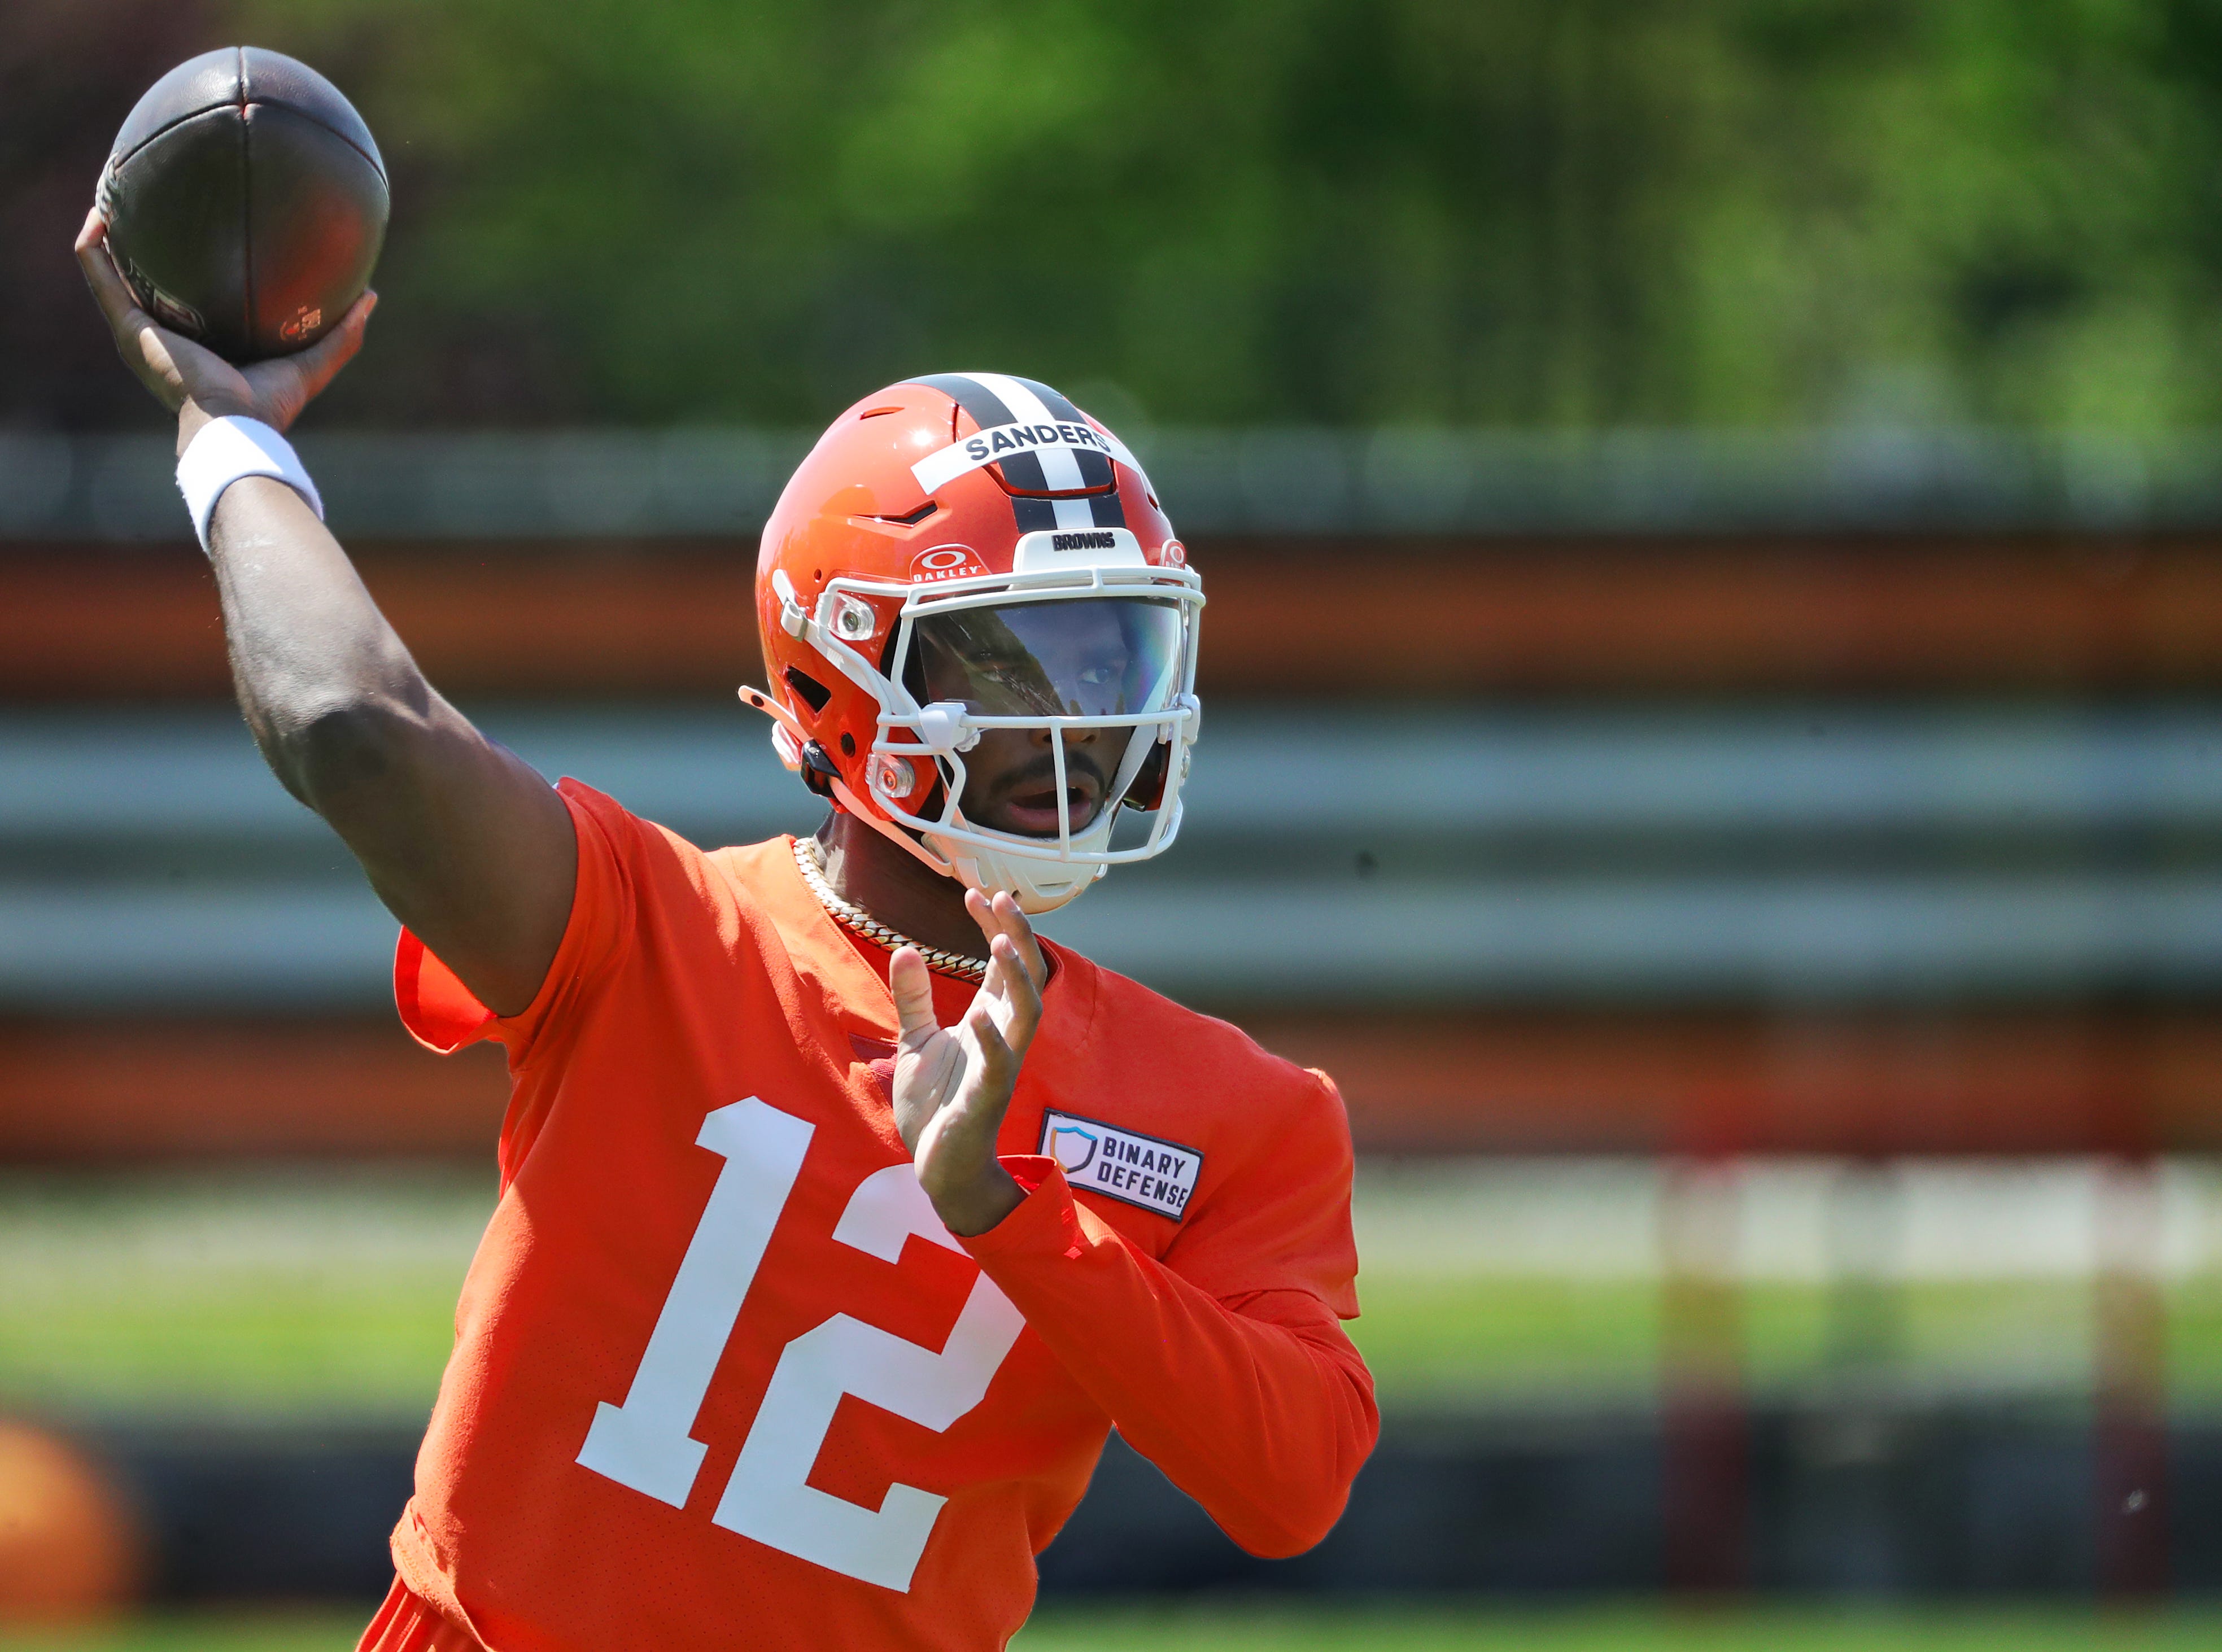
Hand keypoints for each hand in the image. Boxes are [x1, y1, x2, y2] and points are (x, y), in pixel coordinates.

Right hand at [74, 207, 375, 455]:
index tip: (193, 229)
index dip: (183, 268)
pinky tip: (99, 210)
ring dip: (104, 231)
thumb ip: (342, 333)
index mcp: (195, 344)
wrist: (237, 425)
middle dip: (137, 242)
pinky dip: (93, 243)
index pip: (182, 300)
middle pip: (139, 280)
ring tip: (110, 191)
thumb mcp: (312, 362)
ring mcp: (136, 330)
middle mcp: (160, 335)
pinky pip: (97, 273)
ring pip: (107, 270)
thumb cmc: (270, 405)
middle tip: (145, 201)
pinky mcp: (126, 326)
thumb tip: (370, 295)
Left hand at [889, 890, 1048, 1236]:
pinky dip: (992, 1039)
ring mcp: (1001, 1065)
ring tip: (998, 942)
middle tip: (1001, 897)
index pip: (1004, 962)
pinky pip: (1000, 1065)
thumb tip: (903, 948)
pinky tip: (977, 1015)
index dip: (995, 925)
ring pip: (1027, 1013)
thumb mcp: (916, 1041)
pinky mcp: (988, 1097)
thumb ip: (914, 998)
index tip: (975, 893)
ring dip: (1016, 978)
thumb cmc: (935, 1103)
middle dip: (1018, 936)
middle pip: (1028, 976)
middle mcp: (1004, 1036)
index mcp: (990, 1019)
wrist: (937, 1164)